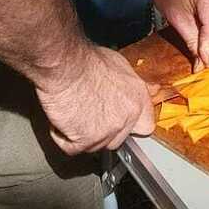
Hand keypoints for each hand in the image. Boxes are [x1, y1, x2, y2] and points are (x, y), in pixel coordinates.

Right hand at [34, 44, 155, 154]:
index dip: (130, 126)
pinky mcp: (87, 140)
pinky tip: (62, 118)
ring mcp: (108, 130)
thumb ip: (130, 84)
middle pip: (117, 139)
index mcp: (137, 98)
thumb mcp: (118, 64)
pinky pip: (72, 148)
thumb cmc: (85, 60)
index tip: (119, 123)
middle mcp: (127, 116)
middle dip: (101, 130)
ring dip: (80, 134)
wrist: (66, 65)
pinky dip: (62, 136)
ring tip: (72, 111)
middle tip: (87, 113)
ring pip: (94, 145)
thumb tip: (142, 89)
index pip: (145, 126)